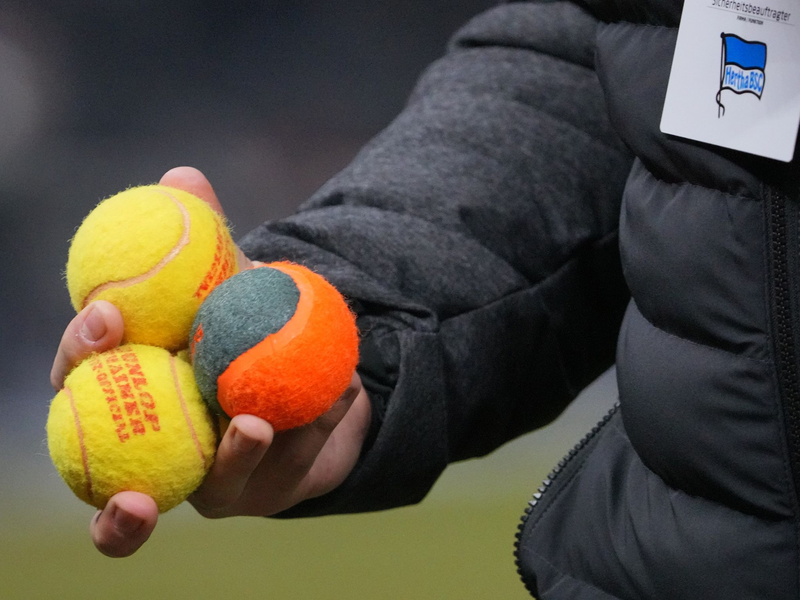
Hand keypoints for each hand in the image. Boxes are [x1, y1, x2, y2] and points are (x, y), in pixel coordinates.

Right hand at [50, 167, 371, 556]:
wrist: (305, 373)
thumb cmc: (245, 322)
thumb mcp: (229, 278)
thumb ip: (204, 235)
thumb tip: (183, 174)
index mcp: (126, 388)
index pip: (81, 374)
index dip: (81, 349)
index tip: (107, 317)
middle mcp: (150, 444)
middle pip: (115, 470)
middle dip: (122, 474)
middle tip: (190, 422)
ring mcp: (203, 481)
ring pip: (215, 483)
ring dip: (244, 450)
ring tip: (263, 421)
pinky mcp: (256, 493)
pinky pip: (285, 471)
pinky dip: (315, 429)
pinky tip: (339, 394)